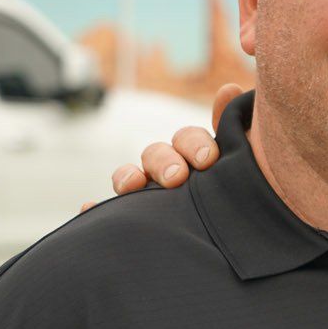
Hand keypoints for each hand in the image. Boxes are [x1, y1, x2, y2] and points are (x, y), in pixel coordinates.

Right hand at [85, 84, 239, 210]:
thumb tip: (228, 88)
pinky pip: (106, 212)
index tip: (207, 159)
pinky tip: (88, 208)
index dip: (193, 144)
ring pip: (129, 178)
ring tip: (132, 185)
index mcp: (194, 156)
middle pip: (156, 155)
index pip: (187, 140)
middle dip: (163, 162)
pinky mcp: (130, 219)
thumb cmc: (236, 191)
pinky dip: (93, 209)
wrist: (236, 240)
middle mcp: (168, 171)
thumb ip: (233, 128)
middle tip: (177, 177)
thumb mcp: (240, 161)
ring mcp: (148, 195)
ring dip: (127, 177)